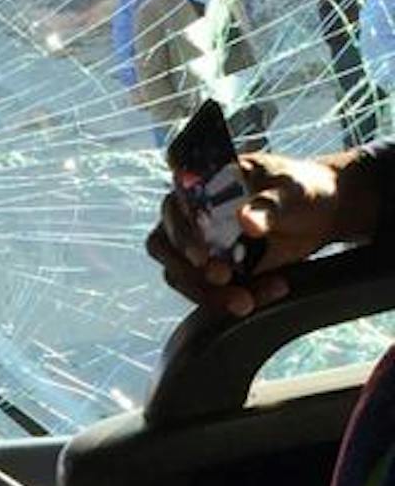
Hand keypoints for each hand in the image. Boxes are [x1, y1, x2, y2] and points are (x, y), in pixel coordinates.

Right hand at [146, 151, 372, 316]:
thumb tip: (245, 220)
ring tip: (247, 301)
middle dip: (190, 271)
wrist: (321, 214)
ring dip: (210, 294)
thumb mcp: (292, 192)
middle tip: (222, 279)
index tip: (201, 255)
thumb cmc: (301, 191)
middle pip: (165, 248)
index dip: (182, 232)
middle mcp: (189, 216)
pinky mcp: (209, 273)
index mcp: (202, 184)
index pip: (174, 208)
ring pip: (181, 277)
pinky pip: (206, 294)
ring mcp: (196, 247)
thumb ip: (269, 204)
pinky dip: (231, 301)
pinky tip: (269, 292)